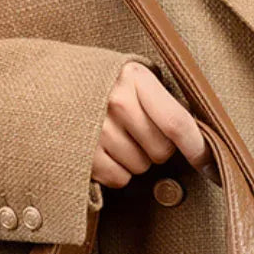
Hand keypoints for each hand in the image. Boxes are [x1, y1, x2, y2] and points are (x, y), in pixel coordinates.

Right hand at [92, 61, 215, 187]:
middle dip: (157, 148)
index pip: (177, 122)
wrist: (42, 87)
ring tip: (115, 137)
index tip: (211, 165)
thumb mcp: (131, 76)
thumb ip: (160, 97)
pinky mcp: (83, 156)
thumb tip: (196, 132)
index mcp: (134, 77)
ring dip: (135, 159)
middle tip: (138, 131)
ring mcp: (97, 131)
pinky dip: (117, 171)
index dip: (198, 148)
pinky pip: (120, 178)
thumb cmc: (98, 83)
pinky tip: (103, 151)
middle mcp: (116, 103)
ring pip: (141, 167)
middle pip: (161, 151)